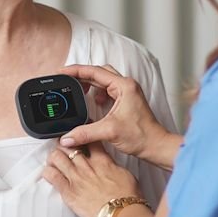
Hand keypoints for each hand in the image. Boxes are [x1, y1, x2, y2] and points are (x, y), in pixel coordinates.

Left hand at [43, 143, 142, 216]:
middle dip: (63, 145)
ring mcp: (76, 178)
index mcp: (102, 161)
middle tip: (62, 148)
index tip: (78, 138)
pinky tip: (48, 173)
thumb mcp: (125, 175)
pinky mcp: (68, 192)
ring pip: (57, 157)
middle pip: (69, 146)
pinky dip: (47, 172)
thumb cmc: (127, 199)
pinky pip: (51, 176)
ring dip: (54, 157)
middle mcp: (87, 167)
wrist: (121, 214)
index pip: (89, 140)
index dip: (81, 136)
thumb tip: (110, 165)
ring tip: (54, 160)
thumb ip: (113, 166)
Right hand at [58, 64, 179, 167]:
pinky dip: (97, 92)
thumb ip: (85, 133)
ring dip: (90, 84)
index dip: (76, 70)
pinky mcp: (126, 101)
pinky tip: (93, 101)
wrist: (155, 146)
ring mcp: (128, 92)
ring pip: (103, 81)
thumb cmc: (141, 136)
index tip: (62, 71)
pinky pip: (108, 90)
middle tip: (67, 81)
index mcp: (124, 86)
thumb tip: (66, 137)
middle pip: (99, 73)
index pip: (95, 71)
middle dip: (82, 76)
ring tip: (78, 90)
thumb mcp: (109, 132)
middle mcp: (127, 86)